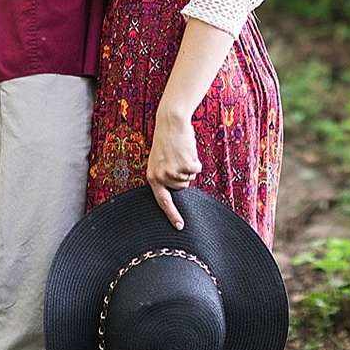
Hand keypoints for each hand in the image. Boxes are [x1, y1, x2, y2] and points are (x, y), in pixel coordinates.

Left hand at [145, 109, 201, 228]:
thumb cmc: (167, 140)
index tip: (180, 226)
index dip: (172, 215)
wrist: (171, 122)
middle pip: (182, 187)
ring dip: (189, 167)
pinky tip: (187, 151)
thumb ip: (165, 175)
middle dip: (184, 175)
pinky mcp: (185, 165)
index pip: (162, 201)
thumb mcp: (159, 161)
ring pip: (190, 178)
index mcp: (152, 177)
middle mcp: (161, 177)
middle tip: (178, 159)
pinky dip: (196, 161)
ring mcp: (173, 172)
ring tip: (181, 153)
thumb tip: (178, 187)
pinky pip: (197, 170)